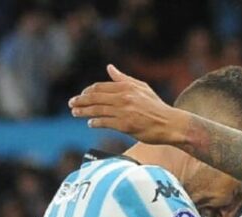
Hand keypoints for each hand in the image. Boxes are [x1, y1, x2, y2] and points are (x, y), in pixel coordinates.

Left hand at [68, 64, 185, 144]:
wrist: (170, 123)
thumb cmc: (156, 106)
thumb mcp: (141, 88)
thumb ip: (123, 79)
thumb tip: (110, 68)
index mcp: (127, 86)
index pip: (100, 87)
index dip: (87, 91)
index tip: (80, 96)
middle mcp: (124, 97)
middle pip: (95, 97)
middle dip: (80, 100)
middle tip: (71, 103)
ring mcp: (124, 111)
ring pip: (97, 110)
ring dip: (83, 111)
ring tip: (75, 113)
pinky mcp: (125, 124)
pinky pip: (104, 122)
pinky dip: (95, 122)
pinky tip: (89, 123)